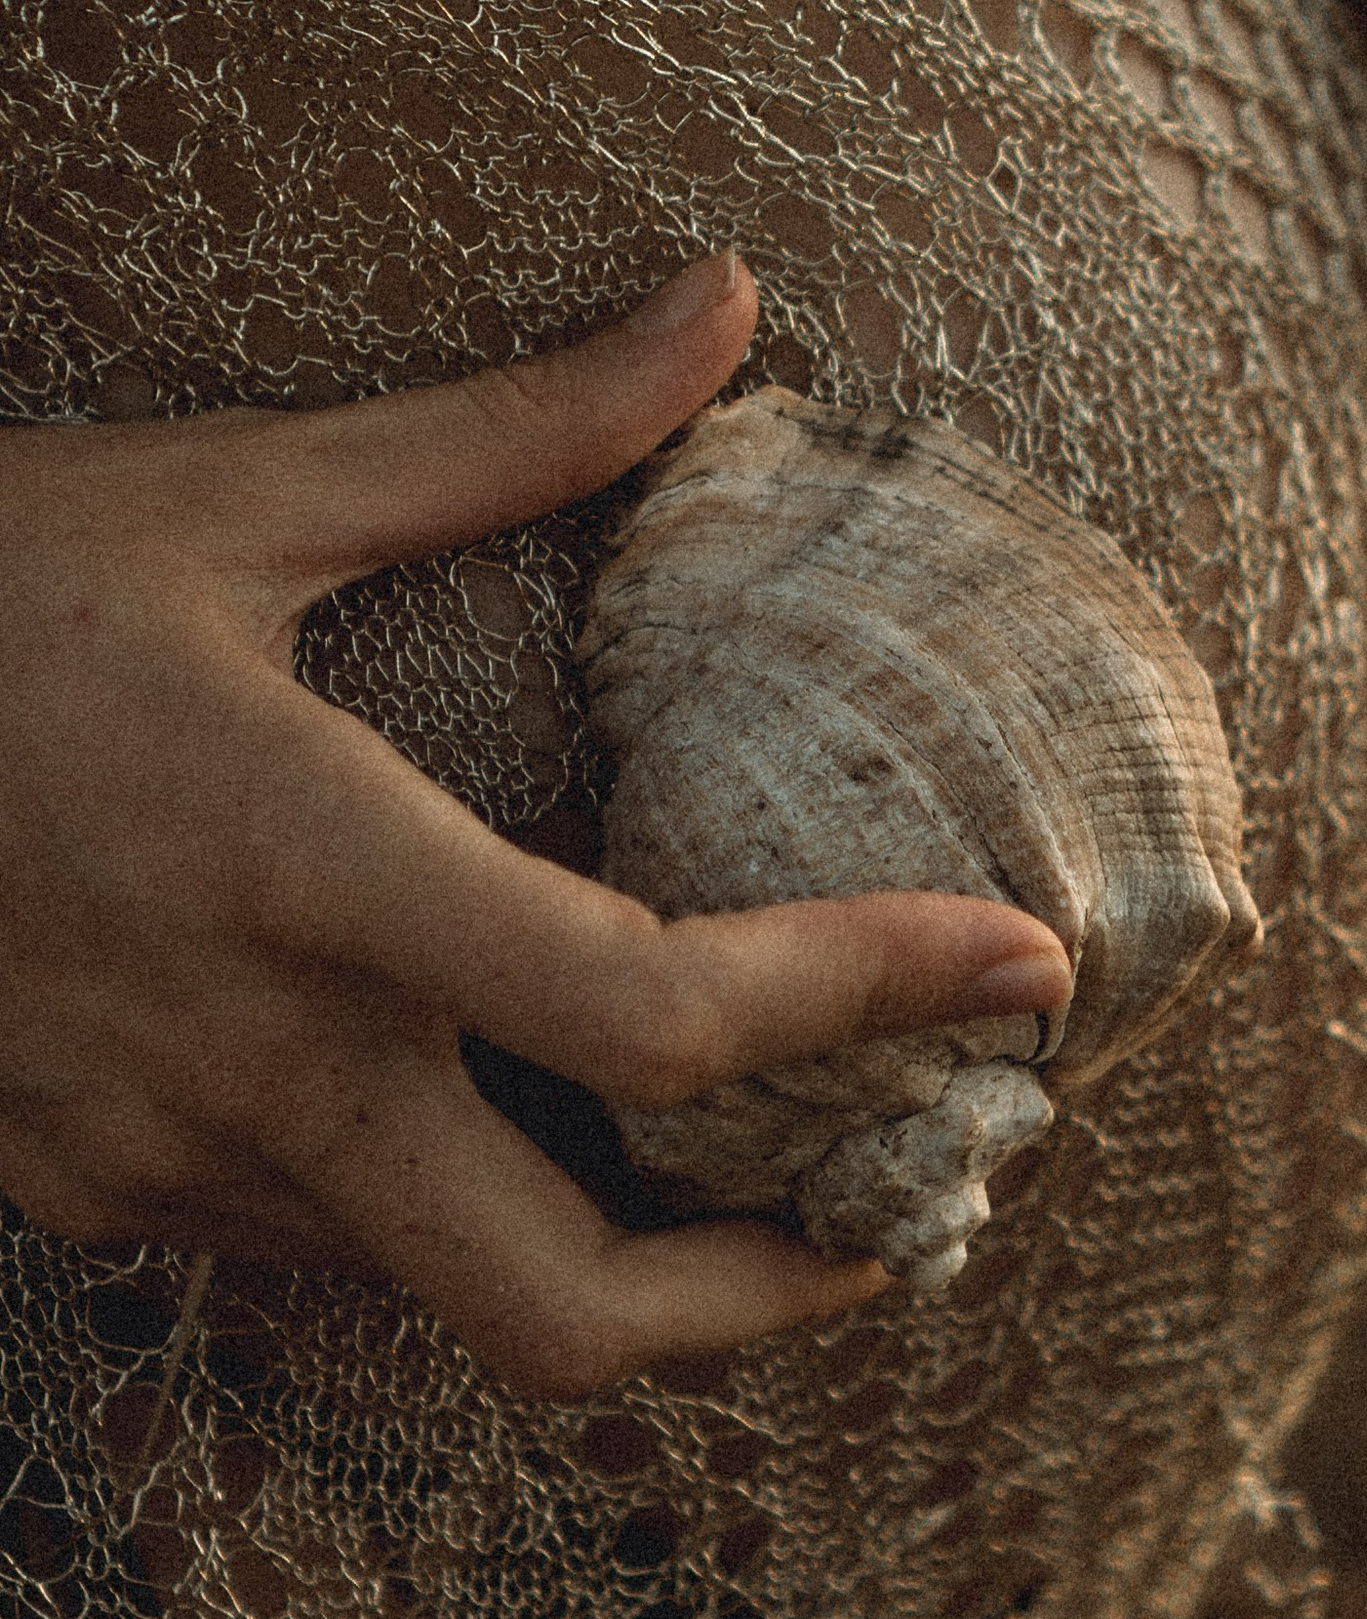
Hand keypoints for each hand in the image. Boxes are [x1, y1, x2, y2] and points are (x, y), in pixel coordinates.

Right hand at [0, 254, 1071, 1396]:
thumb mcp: (237, 490)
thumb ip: (511, 430)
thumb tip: (730, 302)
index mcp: (301, 865)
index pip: (647, 1006)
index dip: (867, 998)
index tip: (1021, 967)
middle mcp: (242, 1062)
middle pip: (568, 1316)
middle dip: (770, 1303)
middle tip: (904, 1211)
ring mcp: (150, 1161)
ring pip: (445, 1298)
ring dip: (615, 1253)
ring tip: (747, 1154)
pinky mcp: (85, 1195)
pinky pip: (323, 1254)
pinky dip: (451, 1210)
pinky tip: (500, 1104)